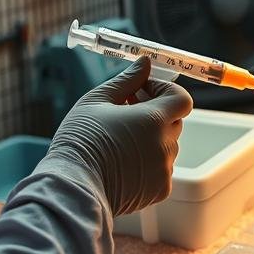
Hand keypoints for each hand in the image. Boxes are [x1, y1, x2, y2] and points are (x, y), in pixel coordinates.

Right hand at [40, 56, 191, 215]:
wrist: (72, 189)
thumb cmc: (81, 142)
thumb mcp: (97, 101)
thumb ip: (127, 80)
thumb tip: (145, 62)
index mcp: (155, 120)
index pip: (181, 99)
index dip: (165, 90)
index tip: (144, 90)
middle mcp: (166, 145)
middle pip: (173, 120)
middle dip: (155, 112)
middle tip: (127, 109)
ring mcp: (165, 170)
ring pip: (166, 145)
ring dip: (150, 137)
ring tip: (119, 138)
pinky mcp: (160, 190)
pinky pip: (161, 168)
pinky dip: (147, 161)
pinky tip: (122, 160)